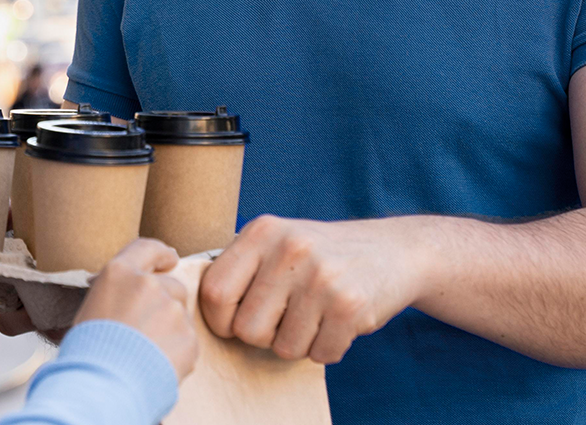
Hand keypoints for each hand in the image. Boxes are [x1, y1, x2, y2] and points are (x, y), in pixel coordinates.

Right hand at [72, 238, 198, 379]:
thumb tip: (132, 297)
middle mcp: (149, 285)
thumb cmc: (87, 350)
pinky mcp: (188, 337)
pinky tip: (155, 363)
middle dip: (165, 303)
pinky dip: (176, 351)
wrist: (101, 385)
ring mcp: (172, 310)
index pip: (147, 248)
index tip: (169, 259)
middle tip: (147, 328)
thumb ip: (119, 294)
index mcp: (119, 273)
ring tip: (146, 352)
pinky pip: (187, 341)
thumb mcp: (93, 308)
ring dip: (170, 328)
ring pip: (179, 315)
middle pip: (171, 286)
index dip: (161, 253)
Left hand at [199, 214, 424, 363]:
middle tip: (284, 318)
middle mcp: (290, 250)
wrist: (393, 250)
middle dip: (262, 336)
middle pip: (247, 329)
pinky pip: (319, 355)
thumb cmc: (321, 253)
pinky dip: (326, 349)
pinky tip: (336, 323)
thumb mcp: (278, 241)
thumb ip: (240, 266)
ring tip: (313, 316)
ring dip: (297, 344)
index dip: (220, 320)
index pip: (215, 293)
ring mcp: (322, 278)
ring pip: (282, 348)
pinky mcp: (351, 306)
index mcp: (262, 231)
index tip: (234, 322)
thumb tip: (191, 304)